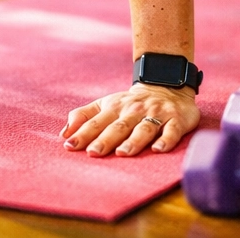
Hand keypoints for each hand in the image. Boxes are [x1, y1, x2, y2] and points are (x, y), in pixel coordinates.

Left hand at [62, 83, 199, 155]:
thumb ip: (83, 116)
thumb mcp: (105, 104)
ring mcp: (155, 115)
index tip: (69, 146)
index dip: (82, 134)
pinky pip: (171, 131)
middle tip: (93, 153)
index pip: (96, 122)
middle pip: (117, 127)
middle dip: (105, 140)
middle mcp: (133, 111)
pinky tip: (158, 149)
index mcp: (114, 108)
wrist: (166, 86)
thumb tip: (64, 134)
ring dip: (133, 141)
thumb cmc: (129, 103)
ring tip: (122, 153)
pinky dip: (165, 140)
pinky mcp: (176, 120)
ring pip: (143, 129)